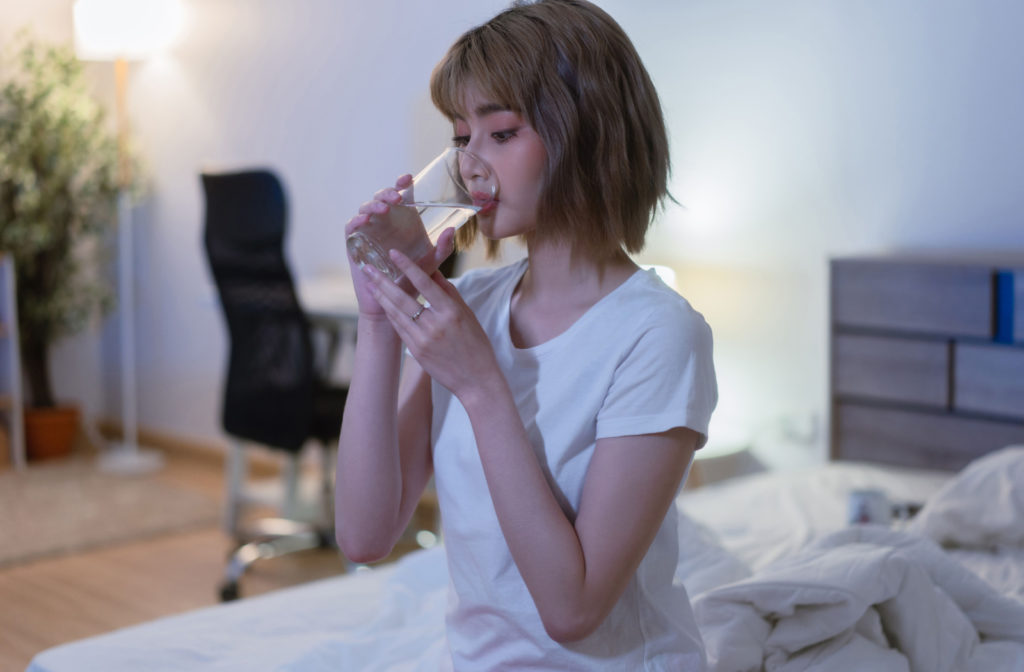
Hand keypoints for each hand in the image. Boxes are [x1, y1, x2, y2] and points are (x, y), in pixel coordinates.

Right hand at [346, 175, 455, 319]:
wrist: (393, 302)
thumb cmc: (412, 281)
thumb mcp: (432, 262)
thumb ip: (443, 248)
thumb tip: (451, 230)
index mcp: (402, 221)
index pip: (400, 195)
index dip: (401, 183)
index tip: (408, 178)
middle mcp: (384, 222)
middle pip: (381, 198)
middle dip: (388, 193)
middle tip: (397, 198)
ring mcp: (368, 230)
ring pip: (366, 208)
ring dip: (373, 205)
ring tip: (384, 209)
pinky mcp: (354, 242)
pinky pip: (351, 226)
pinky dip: (356, 220)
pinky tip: (364, 221)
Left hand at [360, 248, 500, 401]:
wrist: (476, 380)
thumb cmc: (476, 344)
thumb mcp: (467, 314)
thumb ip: (448, 292)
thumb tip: (432, 271)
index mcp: (451, 312)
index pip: (425, 284)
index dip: (408, 267)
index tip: (393, 253)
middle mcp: (435, 325)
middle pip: (402, 298)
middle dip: (382, 281)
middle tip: (367, 267)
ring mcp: (423, 339)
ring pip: (396, 313)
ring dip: (381, 296)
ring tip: (370, 283)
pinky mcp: (416, 351)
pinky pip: (399, 328)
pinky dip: (390, 314)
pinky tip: (383, 304)